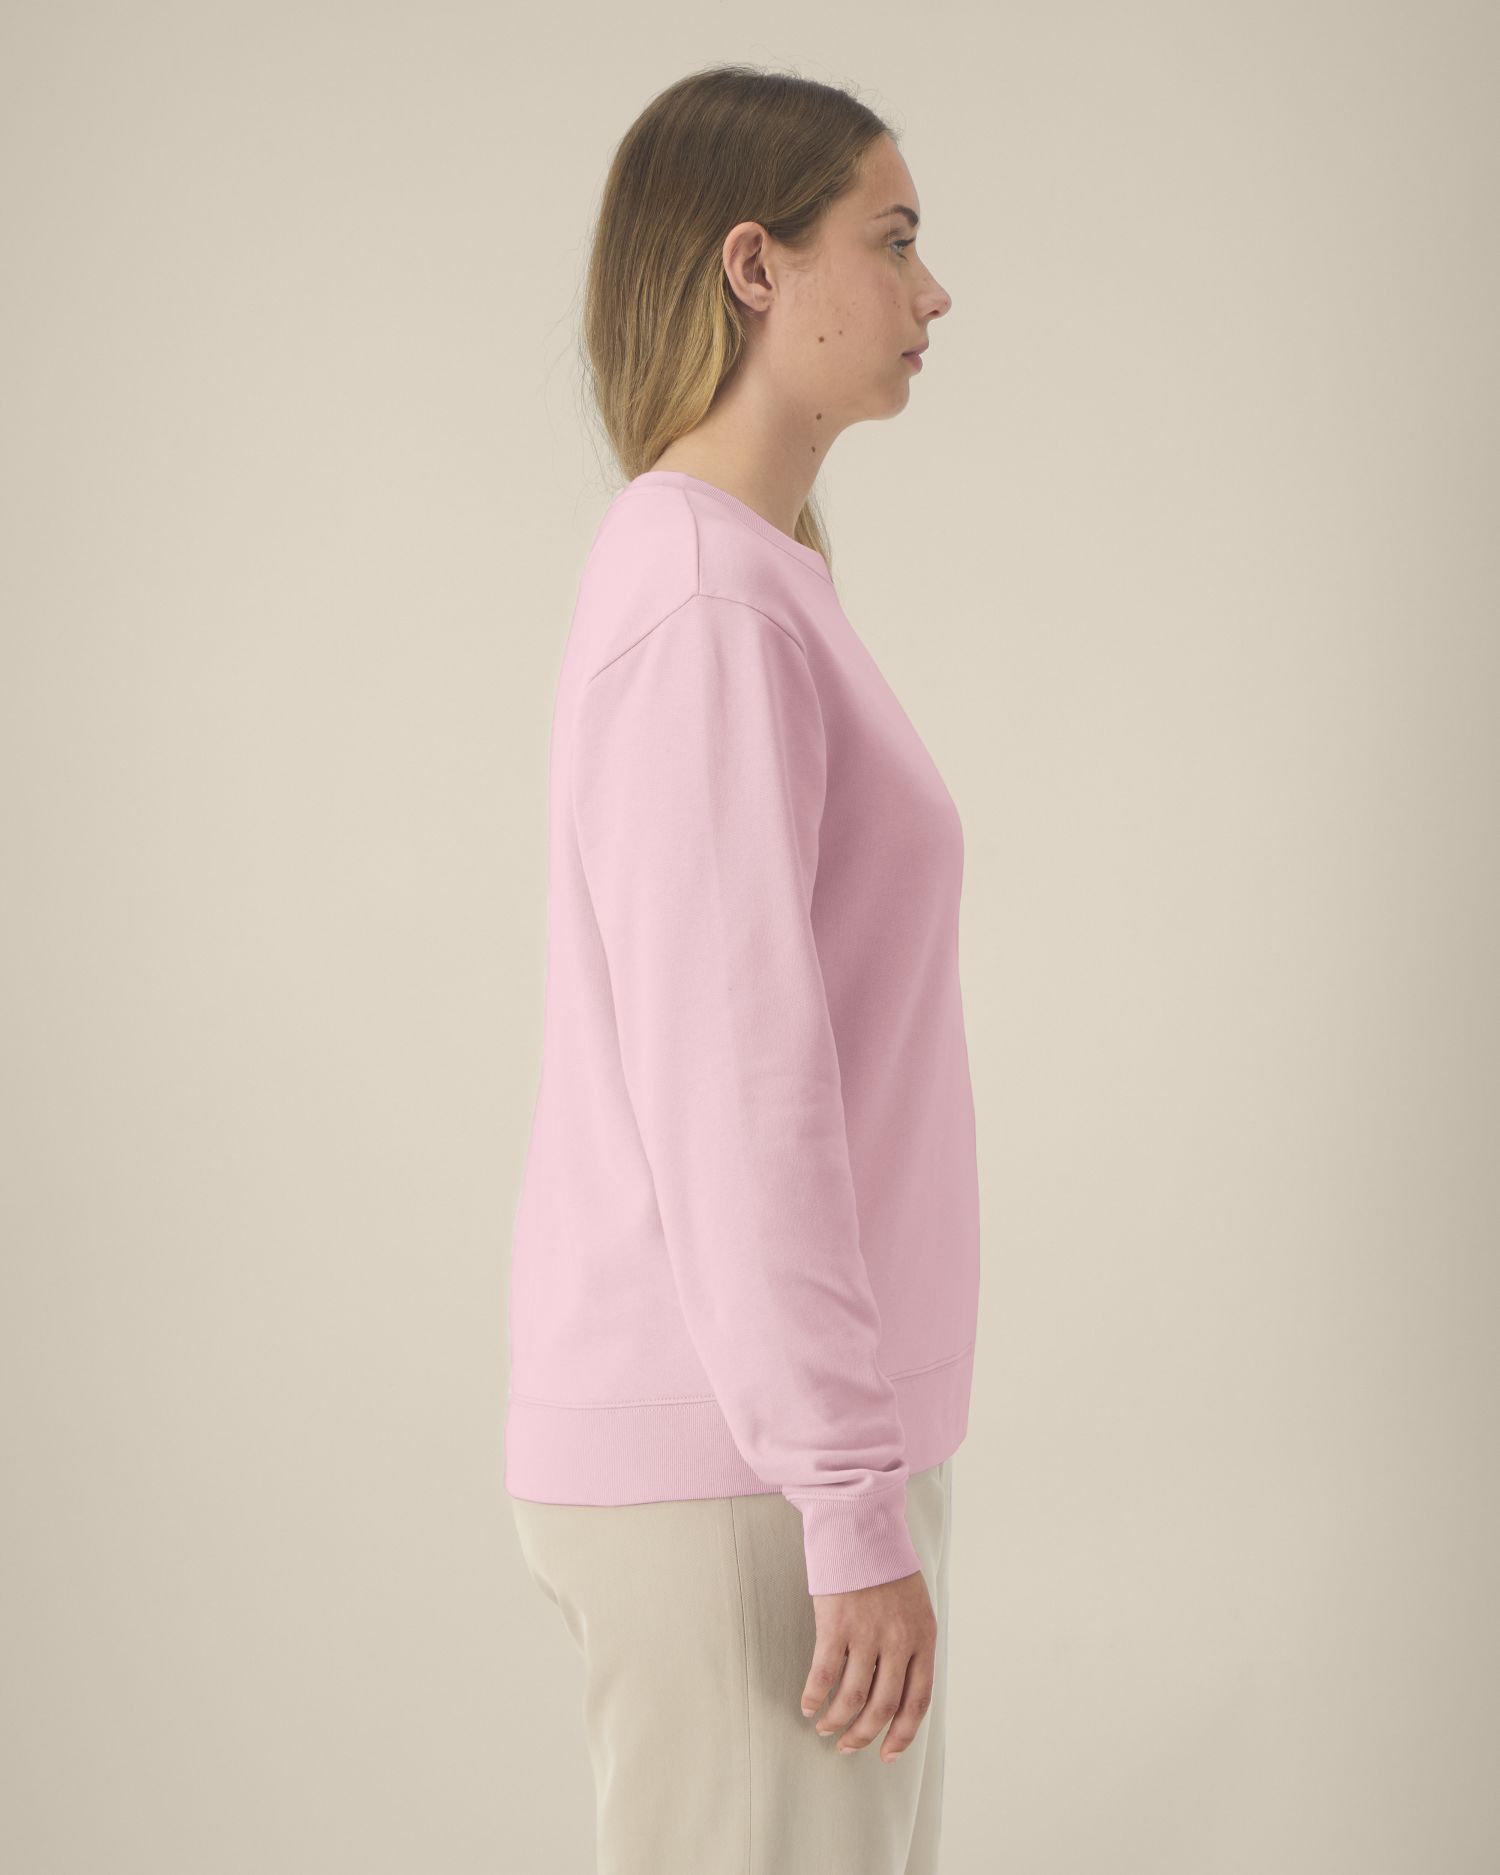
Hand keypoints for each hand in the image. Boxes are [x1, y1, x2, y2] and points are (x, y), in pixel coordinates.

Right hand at [800, 1568, 937, 1763]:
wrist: (863, 1526)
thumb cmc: (887, 1567)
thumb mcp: (915, 1606)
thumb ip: (911, 1644)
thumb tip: (896, 1688)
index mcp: (923, 1638)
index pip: (918, 1701)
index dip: (902, 1734)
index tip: (888, 1754)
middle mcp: (898, 1641)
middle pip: (884, 1706)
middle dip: (864, 1735)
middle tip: (848, 1746)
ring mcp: (867, 1634)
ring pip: (853, 1697)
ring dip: (838, 1720)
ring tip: (826, 1728)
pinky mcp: (836, 1624)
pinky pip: (824, 1674)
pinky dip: (815, 1696)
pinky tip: (808, 1705)